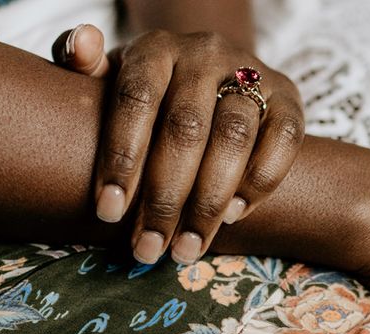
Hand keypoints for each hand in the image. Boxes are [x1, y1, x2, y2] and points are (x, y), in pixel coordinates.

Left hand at [52, 25, 303, 264]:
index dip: (122, 158)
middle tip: (149, 249)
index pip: (137, 100)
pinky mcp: (289, 99)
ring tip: (188, 248)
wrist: (215, 74)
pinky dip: (260, 182)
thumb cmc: (151, 91)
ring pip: (234, 138)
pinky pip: (283, 141)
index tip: (108, 214)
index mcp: (156, 49)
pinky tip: (233, 216)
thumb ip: (85, 63)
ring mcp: (252, 74)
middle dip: (166, 198)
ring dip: (210, 202)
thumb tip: (80, 48)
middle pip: (186, 128)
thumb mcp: (112, 75)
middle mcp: (205, 55)